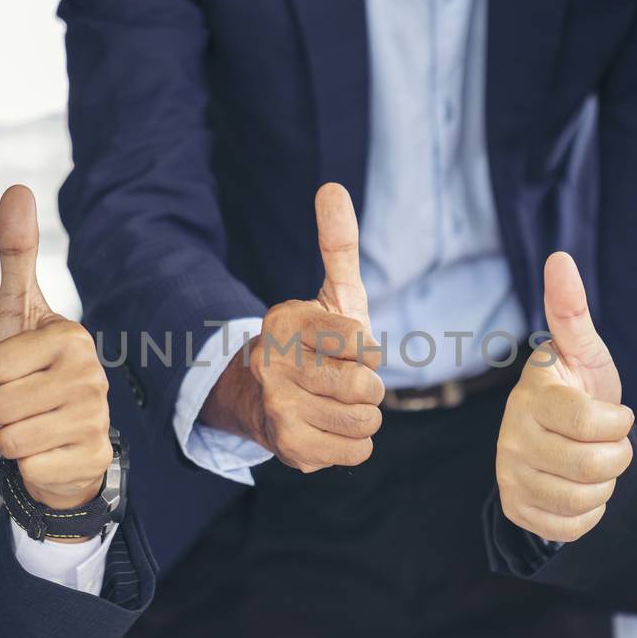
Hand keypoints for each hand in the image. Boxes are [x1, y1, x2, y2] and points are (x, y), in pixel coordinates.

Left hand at [0, 185, 111, 516]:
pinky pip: (27, 467)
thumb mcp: (20, 315)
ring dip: (13, 440)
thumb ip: (16, 254)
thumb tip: (17, 187)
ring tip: (36, 428)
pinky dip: (31, 468)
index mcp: (70, 338)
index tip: (19, 374)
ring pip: (7, 438)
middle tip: (26, 406)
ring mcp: (95, 419)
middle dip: (0, 411)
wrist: (69, 444)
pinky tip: (52, 454)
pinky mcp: (92, 460)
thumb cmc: (35, 374)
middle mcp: (90, 375)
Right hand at [202, 183, 383, 471]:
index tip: (346, 348)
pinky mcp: (290, 449)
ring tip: (336, 404)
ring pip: (367, 419)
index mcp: (284, 322)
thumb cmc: (316, 344)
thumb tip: (332, 187)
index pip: (361, 341)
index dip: (366, 348)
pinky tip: (330, 429)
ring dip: (364, 415)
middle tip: (343, 381)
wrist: (269, 402)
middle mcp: (271, 364)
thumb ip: (338, 244)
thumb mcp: (331, 294)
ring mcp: (277, 409)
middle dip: (368, 385)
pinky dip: (355, 444)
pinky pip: (360, 450)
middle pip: (366, 385)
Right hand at [495, 251, 634, 540]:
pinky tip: (581, 489)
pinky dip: (590, 514)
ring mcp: (508, 475)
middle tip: (610, 443)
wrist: (562, 442)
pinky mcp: (515, 508)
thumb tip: (559, 257)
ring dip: (604, 485)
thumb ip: (572, 312)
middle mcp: (510, 436)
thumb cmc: (578, 389)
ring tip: (594, 464)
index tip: (615, 413)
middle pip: (590, 466)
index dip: (617, 423)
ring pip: (582, 500)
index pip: (589, 423)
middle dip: (617, 457)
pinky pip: (570, 528)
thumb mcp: (584, 354)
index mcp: (531, 395)